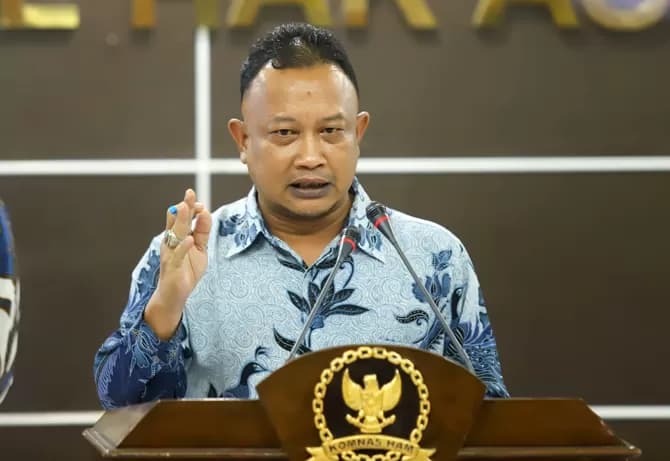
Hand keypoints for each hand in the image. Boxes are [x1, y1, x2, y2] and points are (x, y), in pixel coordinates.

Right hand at [144, 189, 211, 339]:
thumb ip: (202, 232)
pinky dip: (183, 248)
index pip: (182, 217)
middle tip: (189, 193)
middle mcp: (171, 242)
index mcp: (178, 237)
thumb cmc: (186, 270)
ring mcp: (170, 254)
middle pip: (177, 221)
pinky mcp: (172, 267)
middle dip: (184, 207)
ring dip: (181, 221)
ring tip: (186, 208)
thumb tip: (206, 212)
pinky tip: (189, 240)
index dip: (190, 207)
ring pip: (175, 234)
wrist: (174, 295)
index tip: (199, 201)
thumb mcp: (200, 249)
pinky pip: (177, 256)